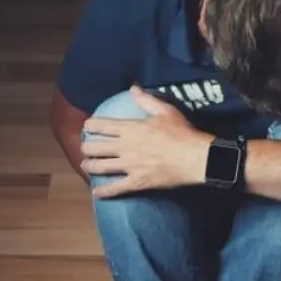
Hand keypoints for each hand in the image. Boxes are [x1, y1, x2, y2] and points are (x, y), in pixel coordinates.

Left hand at [80, 85, 212, 197]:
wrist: (195, 158)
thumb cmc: (181, 133)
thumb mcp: (165, 111)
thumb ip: (146, 100)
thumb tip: (133, 88)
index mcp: (130, 129)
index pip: (101, 125)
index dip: (90, 125)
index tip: (87, 126)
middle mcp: (124, 147)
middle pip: (95, 148)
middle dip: (86, 148)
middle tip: (86, 148)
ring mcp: (129, 166)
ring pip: (100, 167)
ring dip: (89, 166)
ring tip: (85, 166)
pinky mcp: (137, 182)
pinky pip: (116, 188)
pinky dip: (104, 191)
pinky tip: (96, 192)